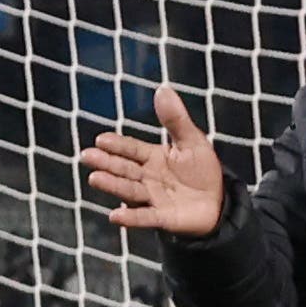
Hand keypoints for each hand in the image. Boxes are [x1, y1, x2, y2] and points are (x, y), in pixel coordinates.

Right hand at [79, 87, 228, 242]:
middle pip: (124, 169)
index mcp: (153, 157)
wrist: (219, 202)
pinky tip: (115, 216)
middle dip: (106, 163)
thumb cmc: (202, 170)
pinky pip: (145, 217)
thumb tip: (162, 88)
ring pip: (129, 190)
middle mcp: (147, 177)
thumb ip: (175, 119)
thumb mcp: (192, 140)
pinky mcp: (162, 217)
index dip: (118, 145)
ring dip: (113, 185)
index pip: (132, 149)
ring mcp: (153, 198)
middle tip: (86, 156)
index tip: (101, 139)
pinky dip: (131, 218)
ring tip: (95, 178)